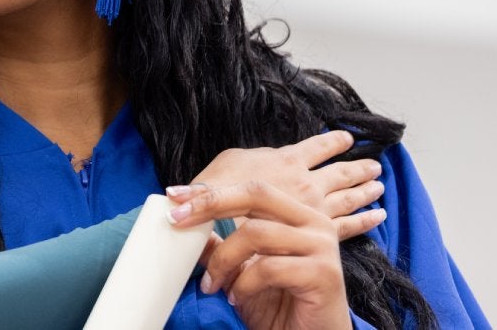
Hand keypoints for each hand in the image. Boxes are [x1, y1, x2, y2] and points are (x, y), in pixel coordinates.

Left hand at [170, 180, 362, 329]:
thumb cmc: (279, 307)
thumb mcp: (241, 272)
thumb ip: (222, 247)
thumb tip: (185, 222)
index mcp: (298, 216)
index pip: (252, 190)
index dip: (211, 191)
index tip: (174, 195)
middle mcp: (314, 224)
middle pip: (256, 194)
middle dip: (211, 204)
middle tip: (177, 220)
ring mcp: (322, 247)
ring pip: (256, 233)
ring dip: (223, 259)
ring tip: (213, 284)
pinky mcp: (323, 274)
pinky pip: (268, 268)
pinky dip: (242, 284)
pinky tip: (236, 298)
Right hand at [187, 131, 384, 239]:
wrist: (220, 229)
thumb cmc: (220, 192)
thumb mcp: (228, 163)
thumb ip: (254, 160)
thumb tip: (267, 158)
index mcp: (287, 162)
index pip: (316, 147)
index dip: (333, 142)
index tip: (347, 138)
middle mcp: (306, 183)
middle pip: (340, 173)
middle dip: (359, 168)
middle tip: (375, 166)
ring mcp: (314, 209)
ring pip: (349, 198)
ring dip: (365, 190)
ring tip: (379, 185)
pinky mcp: (316, 234)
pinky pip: (348, 227)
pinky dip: (365, 220)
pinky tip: (377, 217)